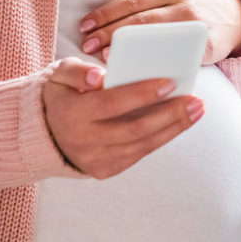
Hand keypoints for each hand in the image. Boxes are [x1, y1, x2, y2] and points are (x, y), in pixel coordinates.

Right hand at [42, 56, 203, 177]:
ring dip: (173, 128)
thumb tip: (98, 77)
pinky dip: (161, 138)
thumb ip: (77, 71)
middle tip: (196, 100)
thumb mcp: (58, 75)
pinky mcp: (104, 170)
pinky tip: (178, 124)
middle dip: (169, 114)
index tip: (170, 82)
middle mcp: (83, 141)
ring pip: (142, 145)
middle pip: (134, 129)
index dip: (142, 94)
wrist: (44, 133)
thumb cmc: (60, 95)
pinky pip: (139, 155)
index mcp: (71, 114)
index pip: (112, 103)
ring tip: (195, 110)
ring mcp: (94, 160)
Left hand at [80, 0, 240, 62]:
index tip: (85, 24)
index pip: (133, 1)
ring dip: (127, 50)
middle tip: (87, 44)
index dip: (107, 13)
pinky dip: (151, 64)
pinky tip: (134, 69)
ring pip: (155, 40)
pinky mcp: (203, 50)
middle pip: (140, 21)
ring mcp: (194, 29)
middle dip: (110, 33)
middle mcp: (184, 6)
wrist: (237, 17)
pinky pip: (173, 58)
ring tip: (103, 57)